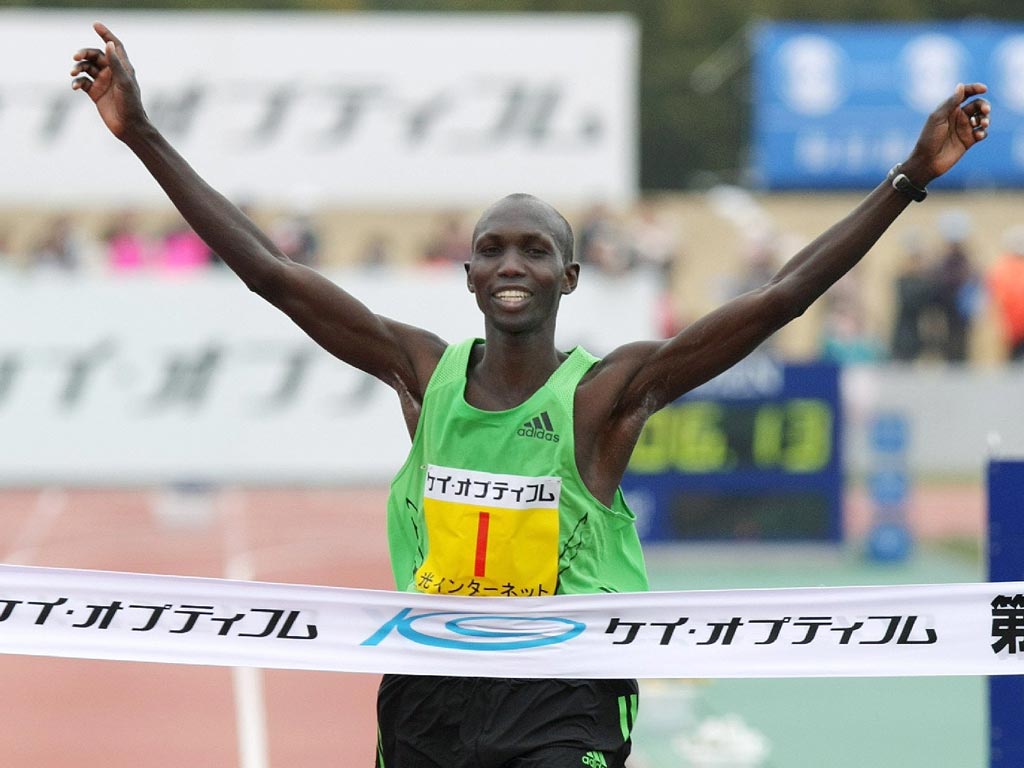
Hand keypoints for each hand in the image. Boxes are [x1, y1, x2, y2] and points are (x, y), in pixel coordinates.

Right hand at [70, 22, 147, 140]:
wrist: (129, 127)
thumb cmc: (131, 105)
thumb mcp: (124, 82)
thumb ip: (115, 63)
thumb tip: (108, 44)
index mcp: (123, 68)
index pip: (114, 46)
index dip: (106, 34)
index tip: (95, 24)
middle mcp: (112, 73)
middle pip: (95, 55)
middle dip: (84, 53)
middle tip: (76, 57)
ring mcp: (103, 82)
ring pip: (86, 68)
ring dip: (78, 68)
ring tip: (73, 72)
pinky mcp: (95, 93)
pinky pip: (82, 82)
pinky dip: (77, 82)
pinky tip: (75, 86)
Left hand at [902, 83, 990, 184]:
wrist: (927, 161)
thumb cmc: (929, 138)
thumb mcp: (938, 118)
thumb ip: (950, 102)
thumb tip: (960, 86)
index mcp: (950, 109)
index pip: (965, 94)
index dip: (975, 89)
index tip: (984, 89)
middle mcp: (958, 117)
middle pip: (978, 105)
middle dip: (984, 105)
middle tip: (985, 111)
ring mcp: (964, 129)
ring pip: (983, 118)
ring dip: (986, 118)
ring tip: (983, 124)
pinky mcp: (969, 141)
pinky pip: (982, 133)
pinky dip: (983, 132)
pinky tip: (977, 136)